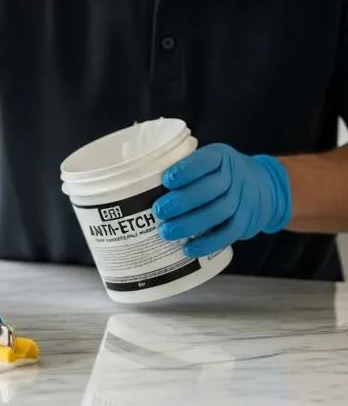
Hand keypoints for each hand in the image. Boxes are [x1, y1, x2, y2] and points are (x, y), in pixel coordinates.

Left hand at [153, 144, 290, 257]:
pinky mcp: (246, 221)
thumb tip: (141, 185)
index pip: (206, 160)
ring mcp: (243, 200)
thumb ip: (185, 169)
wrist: (264, 185)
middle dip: (182, 201)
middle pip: (211, 189)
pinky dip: (208, 243)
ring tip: (166, 231)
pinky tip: (189, 248)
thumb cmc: (220, 173)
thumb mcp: (210, 161)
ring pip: (218, 212)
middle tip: (158, 211)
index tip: (166, 180)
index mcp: (221, 157)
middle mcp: (235, 176)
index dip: (187, 170)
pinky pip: (229, 233)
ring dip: (190, 224)